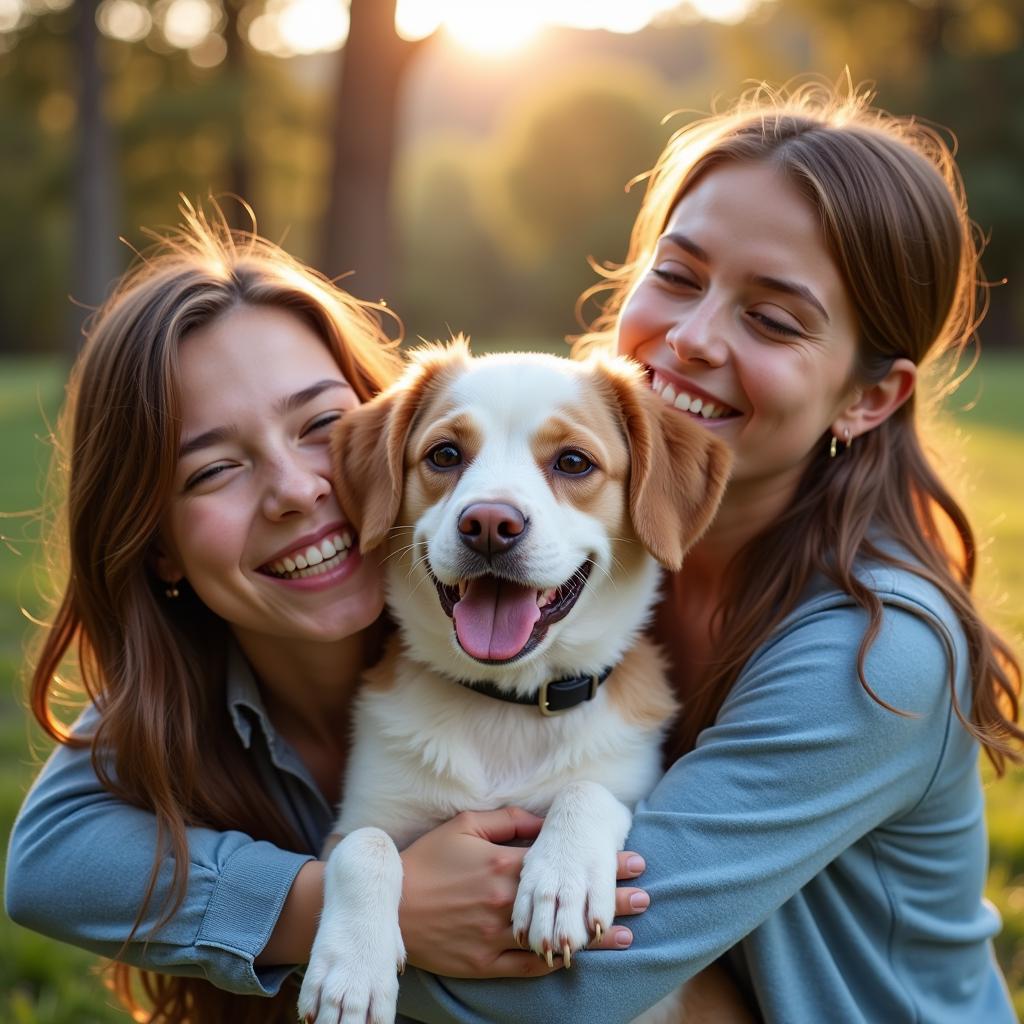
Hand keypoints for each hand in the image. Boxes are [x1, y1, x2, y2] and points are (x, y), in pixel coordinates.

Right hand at [399, 807, 648, 978]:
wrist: (391, 907)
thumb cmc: (427, 860)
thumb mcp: (464, 827)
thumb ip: (507, 822)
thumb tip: (542, 822)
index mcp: (503, 865)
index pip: (564, 865)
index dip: (601, 865)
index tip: (634, 860)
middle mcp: (506, 902)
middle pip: (568, 903)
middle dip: (611, 900)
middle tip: (646, 897)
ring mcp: (497, 935)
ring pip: (556, 938)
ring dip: (595, 938)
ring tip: (629, 936)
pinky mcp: (486, 963)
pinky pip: (527, 965)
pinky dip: (556, 962)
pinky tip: (581, 960)